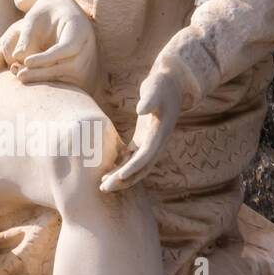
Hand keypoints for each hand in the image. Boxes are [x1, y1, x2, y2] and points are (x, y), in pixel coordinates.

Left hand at [0, 0, 99, 90]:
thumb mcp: (33, 18)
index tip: (27, 61)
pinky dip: (48, 82)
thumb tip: (17, 56)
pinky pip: (67, 81)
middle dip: (43, 72)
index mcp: (80, 28)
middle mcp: (88, 46)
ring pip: (69, 77)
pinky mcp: (82, 72)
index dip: (47, 57)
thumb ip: (26, 36)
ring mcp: (88, 60)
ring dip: (44, 79)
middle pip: (70, 65)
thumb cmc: (44, 13)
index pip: (69, 47)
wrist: (60, 13)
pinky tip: (29, 78)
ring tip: (20, 76)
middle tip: (19, 74)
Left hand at [100, 74, 180, 191]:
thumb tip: (140, 109)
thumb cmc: (160, 85)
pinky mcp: (143, 140)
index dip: (133, 167)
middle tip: (103, 189)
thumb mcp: (154, 88)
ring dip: (121, 177)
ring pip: (136, 166)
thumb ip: (148, 99)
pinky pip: (132, 158)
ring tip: (102, 186)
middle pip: (140, 167)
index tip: (120, 177)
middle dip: (123, 180)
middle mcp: (156, 142)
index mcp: (159, 133)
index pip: (146, 155)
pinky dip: (122, 166)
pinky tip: (108, 173)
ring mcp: (150, 143)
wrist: (171, 85)